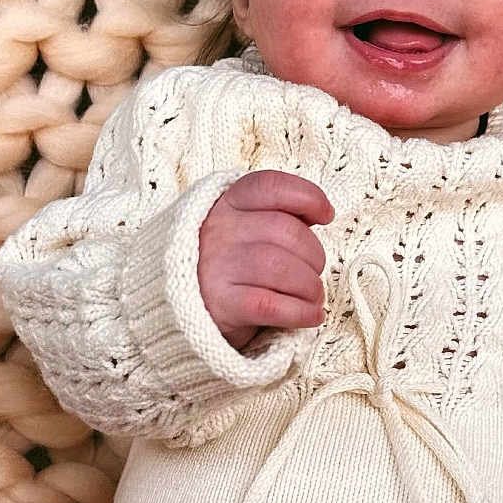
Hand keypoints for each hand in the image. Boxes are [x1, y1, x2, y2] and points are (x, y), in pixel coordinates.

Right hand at [198, 170, 333, 350]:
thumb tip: (320, 213)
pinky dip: (300, 312)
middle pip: (286, 231)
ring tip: (312, 298)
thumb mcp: (240, 229)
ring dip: (310, 287)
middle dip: (314, 255)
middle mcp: (219, 230)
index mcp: (226, 204)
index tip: (326, 215)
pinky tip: (310, 316)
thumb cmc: (224, 266)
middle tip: (313, 272)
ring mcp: (217, 267)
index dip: (308, 197)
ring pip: (282, 268)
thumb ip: (275, 216)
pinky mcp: (221, 305)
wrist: (177, 309)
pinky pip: (272, 306)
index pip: (271, 187)